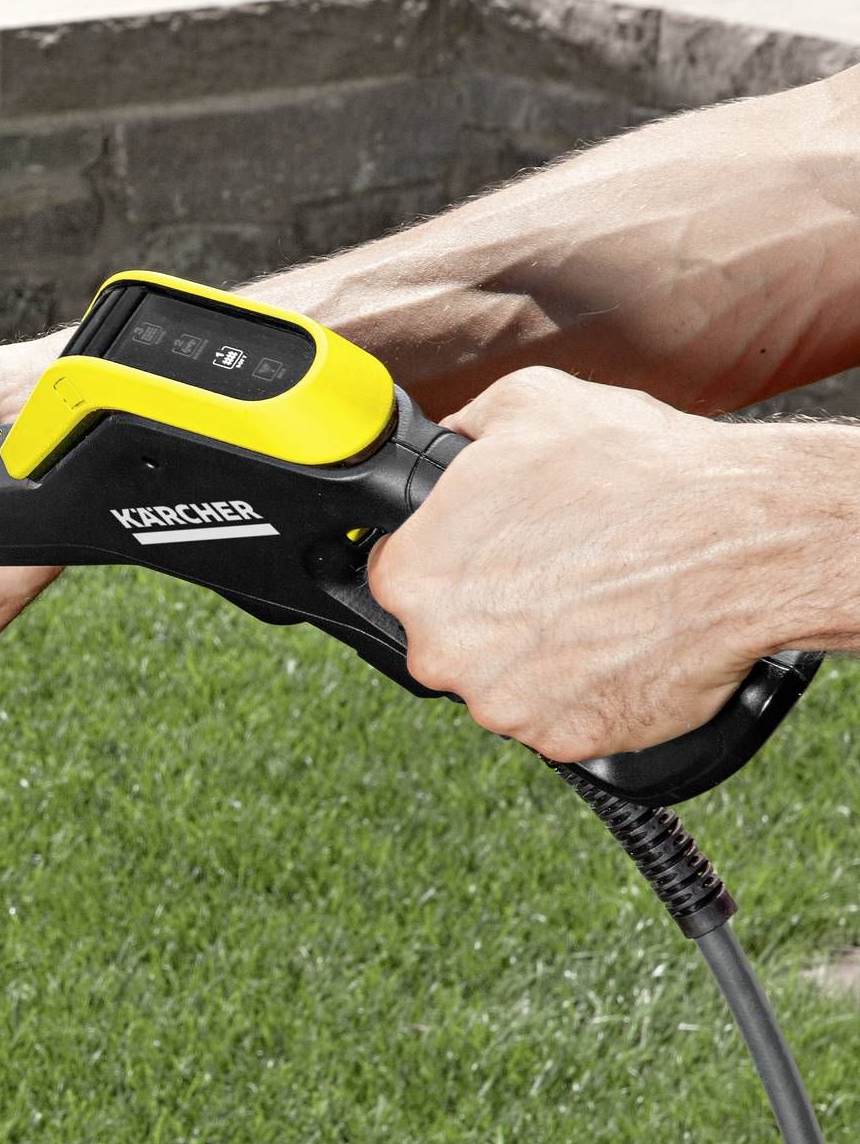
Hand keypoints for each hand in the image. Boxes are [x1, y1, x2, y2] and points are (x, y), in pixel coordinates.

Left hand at [369, 367, 852, 762]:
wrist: (744, 541)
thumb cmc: (640, 474)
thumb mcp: (528, 403)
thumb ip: (465, 429)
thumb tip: (450, 440)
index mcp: (413, 576)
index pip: (399, 576)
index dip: (449, 557)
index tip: (488, 550)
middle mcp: (442, 652)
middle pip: (448, 636)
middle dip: (492, 609)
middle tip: (556, 574)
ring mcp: (504, 704)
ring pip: (504, 681)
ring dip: (541, 652)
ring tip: (599, 603)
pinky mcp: (566, 740)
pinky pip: (561, 716)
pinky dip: (589, 688)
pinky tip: (623, 641)